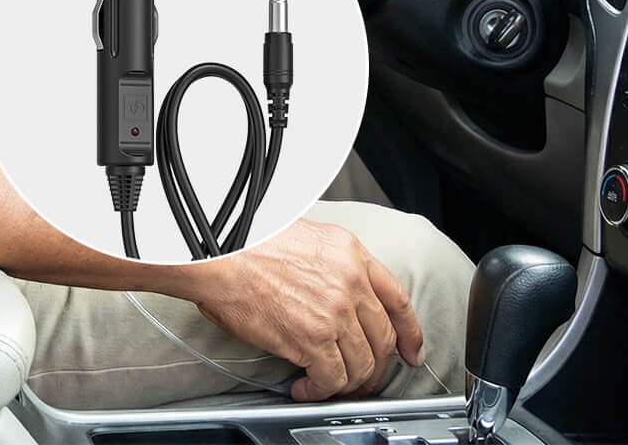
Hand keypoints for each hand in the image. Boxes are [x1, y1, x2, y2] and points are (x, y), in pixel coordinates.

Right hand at [180, 219, 424, 400]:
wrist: (216, 249)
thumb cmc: (243, 239)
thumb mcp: (303, 236)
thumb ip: (330, 263)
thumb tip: (335, 296)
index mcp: (349, 252)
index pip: (396, 299)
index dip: (410, 332)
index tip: (411, 351)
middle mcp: (349, 281)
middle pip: (382, 339)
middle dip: (375, 366)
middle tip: (361, 378)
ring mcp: (334, 312)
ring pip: (361, 364)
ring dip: (346, 382)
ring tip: (324, 384)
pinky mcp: (312, 340)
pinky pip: (332, 379)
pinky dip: (320, 390)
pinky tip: (304, 387)